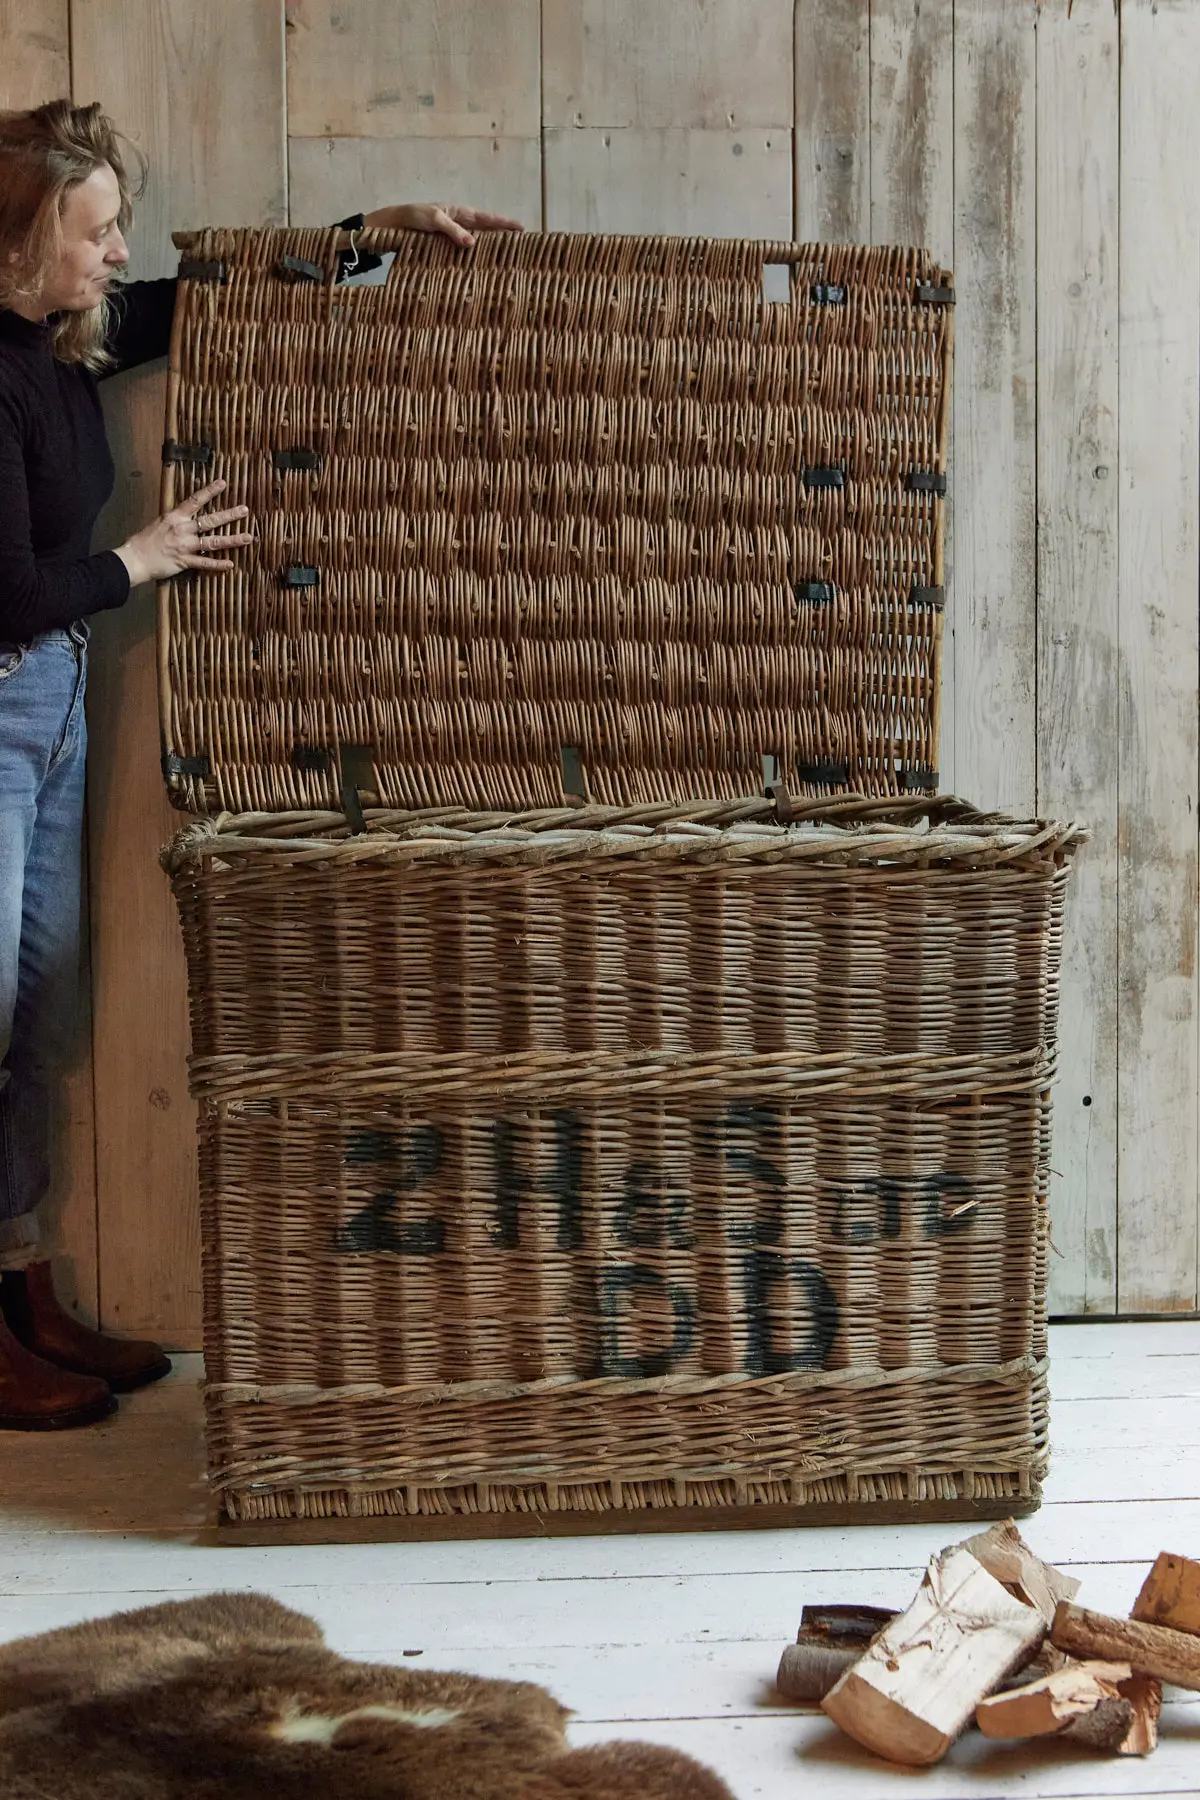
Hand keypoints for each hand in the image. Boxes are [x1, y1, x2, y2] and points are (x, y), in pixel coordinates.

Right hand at [115, 479, 253, 586]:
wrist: (134, 558)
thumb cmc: (144, 540)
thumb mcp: (160, 522)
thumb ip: (176, 519)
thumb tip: (185, 514)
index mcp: (175, 516)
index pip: (195, 500)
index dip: (210, 491)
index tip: (223, 483)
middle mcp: (182, 529)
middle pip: (210, 520)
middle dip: (230, 515)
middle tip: (245, 510)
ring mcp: (185, 545)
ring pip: (213, 542)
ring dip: (232, 540)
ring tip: (248, 538)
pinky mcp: (184, 561)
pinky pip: (204, 563)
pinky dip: (217, 564)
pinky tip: (230, 564)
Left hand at [361, 202, 523, 248]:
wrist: (393, 224)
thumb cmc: (413, 217)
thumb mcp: (433, 220)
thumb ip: (453, 231)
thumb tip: (473, 243)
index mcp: (459, 212)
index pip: (487, 218)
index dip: (504, 223)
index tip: (522, 227)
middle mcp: (459, 223)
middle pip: (486, 229)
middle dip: (503, 234)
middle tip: (521, 243)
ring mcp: (453, 235)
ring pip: (478, 240)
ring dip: (491, 246)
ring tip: (507, 255)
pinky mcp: (446, 246)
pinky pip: (465, 250)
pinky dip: (475, 256)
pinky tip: (481, 264)